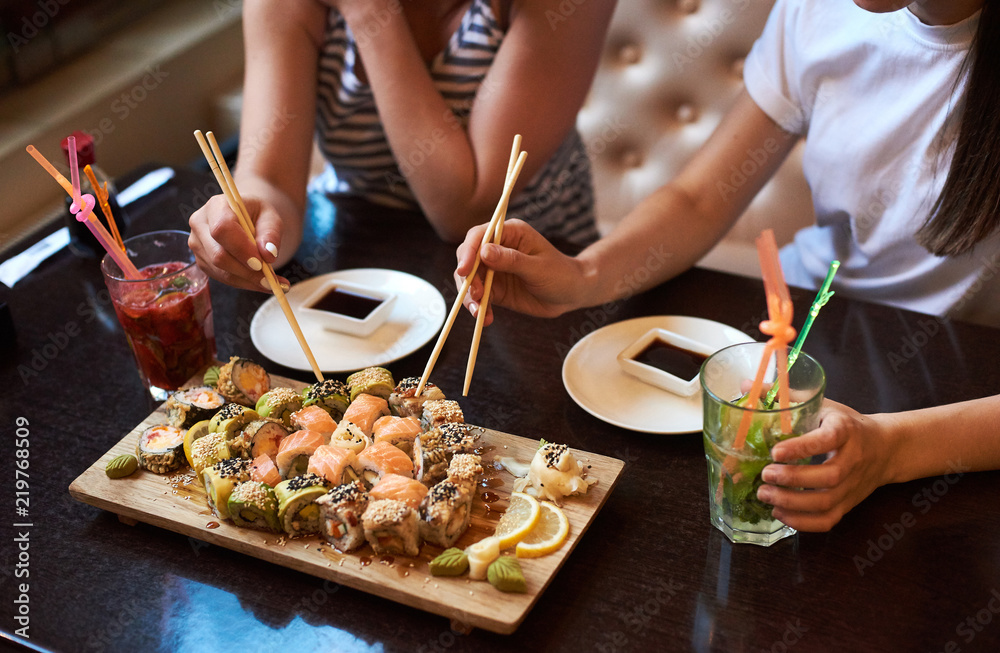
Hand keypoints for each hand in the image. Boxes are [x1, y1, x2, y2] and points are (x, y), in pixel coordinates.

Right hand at [187, 194, 289, 292]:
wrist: (245, 218)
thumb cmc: (257, 215)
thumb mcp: (271, 217)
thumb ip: (271, 234)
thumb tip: (268, 255)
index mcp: (216, 206)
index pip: (222, 229)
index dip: (241, 249)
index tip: (261, 263)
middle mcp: (200, 224)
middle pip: (218, 254)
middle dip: (246, 271)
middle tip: (271, 280)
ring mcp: (198, 245)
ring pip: (220, 271)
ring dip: (248, 280)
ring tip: (272, 283)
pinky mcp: (202, 261)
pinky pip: (222, 278)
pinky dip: (244, 283)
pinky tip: (260, 282)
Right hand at [454, 219, 585, 324]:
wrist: (571, 294)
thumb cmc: (561, 274)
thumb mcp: (538, 267)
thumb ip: (512, 260)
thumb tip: (484, 252)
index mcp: (510, 233)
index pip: (479, 236)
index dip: (468, 252)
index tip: (464, 270)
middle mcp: (498, 248)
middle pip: (468, 258)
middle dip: (467, 278)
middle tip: (475, 295)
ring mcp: (494, 269)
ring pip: (470, 280)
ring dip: (470, 296)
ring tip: (479, 312)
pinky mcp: (495, 289)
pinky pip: (479, 297)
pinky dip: (479, 308)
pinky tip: (486, 319)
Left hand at [755, 400, 891, 531]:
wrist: (885, 448)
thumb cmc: (845, 424)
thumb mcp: (822, 405)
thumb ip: (786, 397)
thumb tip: (745, 386)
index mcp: (845, 430)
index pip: (828, 438)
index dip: (803, 446)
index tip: (775, 451)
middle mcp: (853, 459)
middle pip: (829, 476)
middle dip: (793, 478)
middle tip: (764, 475)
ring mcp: (852, 485)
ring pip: (827, 502)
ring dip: (793, 503)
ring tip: (764, 495)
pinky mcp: (849, 504)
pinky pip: (828, 520)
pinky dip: (803, 523)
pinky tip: (780, 513)